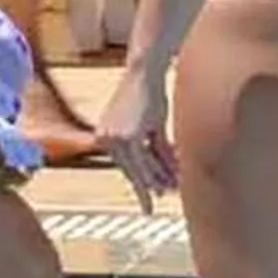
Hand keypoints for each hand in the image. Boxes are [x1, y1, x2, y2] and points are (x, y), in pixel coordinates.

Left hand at [94, 64, 176, 213]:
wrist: (144, 73)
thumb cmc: (148, 96)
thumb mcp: (151, 128)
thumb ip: (156, 152)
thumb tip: (167, 178)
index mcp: (105, 137)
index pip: (125, 167)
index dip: (139, 185)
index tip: (147, 204)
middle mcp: (105, 139)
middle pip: (131, 171)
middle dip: (150, 186)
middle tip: (164, 198)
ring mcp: (114, 138)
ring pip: (140, 168)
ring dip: (158, 179)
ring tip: (173, 189)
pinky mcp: (127, 136)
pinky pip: (146, 159)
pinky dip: (160, 168)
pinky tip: (171, 179)